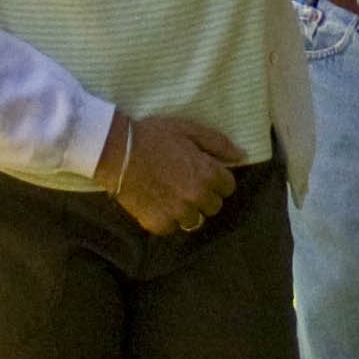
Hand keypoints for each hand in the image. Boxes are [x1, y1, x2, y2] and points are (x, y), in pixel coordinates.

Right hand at [99, 112, 245, 235]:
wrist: (117, 151)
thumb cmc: (154, 136)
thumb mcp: (189, 130)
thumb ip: (219, 144)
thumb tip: (242, 156)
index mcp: (207, 174)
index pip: (228, 187)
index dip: (216, 178)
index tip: (202, 172)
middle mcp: (196, 197)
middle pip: (213, 206)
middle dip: (204, 195)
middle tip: (184, 181)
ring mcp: (177, 213)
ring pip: (194, 220)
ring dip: (187, 209)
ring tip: (171, 194)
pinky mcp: (158, 224)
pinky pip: (172, 227)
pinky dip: (167, 218)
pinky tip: (157, 202)